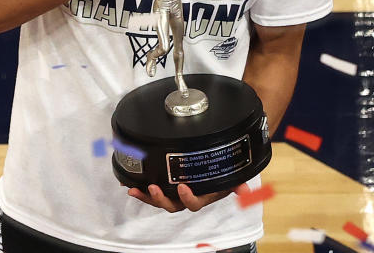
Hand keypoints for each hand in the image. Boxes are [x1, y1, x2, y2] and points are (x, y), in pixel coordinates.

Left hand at [126, 182, 249, 212]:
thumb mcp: (231, 177)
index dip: (187, 198)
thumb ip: (238, 183)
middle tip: (153, 188)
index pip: (193, 203)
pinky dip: (140, 187)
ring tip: (134, 190)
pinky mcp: (165, 186)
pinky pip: (151, 190)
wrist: (214, 169)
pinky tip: (128, 182)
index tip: (182, 187)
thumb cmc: (222, 173)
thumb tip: (245, 190)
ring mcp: (174, 193)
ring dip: (146, 196)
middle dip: (160, 199)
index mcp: (202, 196)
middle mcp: (186, 197)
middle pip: (172, 205)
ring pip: (159, 200)